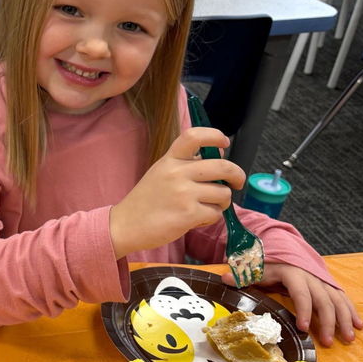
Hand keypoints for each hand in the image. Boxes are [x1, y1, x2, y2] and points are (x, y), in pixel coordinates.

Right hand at [110, 127, 244, 257]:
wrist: (125, 225)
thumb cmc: (146, 201)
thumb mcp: (161, 173)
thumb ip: (186, 165)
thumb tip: (220, 158)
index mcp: (170, 159)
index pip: (194, 136)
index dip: (215, 136)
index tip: (224, 144)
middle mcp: (177, 172)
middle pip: (223, 167)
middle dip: (237, 176)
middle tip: (237, 183)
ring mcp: (183, 193)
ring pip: (224, 193)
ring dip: (221, 203)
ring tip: (206, 207)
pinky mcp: (188, 214)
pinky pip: (216, 213)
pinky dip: (210, 218)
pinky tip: (197, 219)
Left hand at [220, 263, 362, 346]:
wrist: (285, 249)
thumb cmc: (269, 263)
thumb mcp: (255, 268)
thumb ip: (242, 275)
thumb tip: (223, 279)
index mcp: (294, 273)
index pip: (301, 294)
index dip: (304, 310)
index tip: (304, 328)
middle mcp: (312, 278)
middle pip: (323, 300)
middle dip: (327, 321)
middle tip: (326, 341)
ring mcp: (323, 282)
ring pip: (337, 301)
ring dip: (344, 319)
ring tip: (348, 338)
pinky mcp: (330, 286)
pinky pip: (343, 299)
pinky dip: (352, 312)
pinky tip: (359, 326)